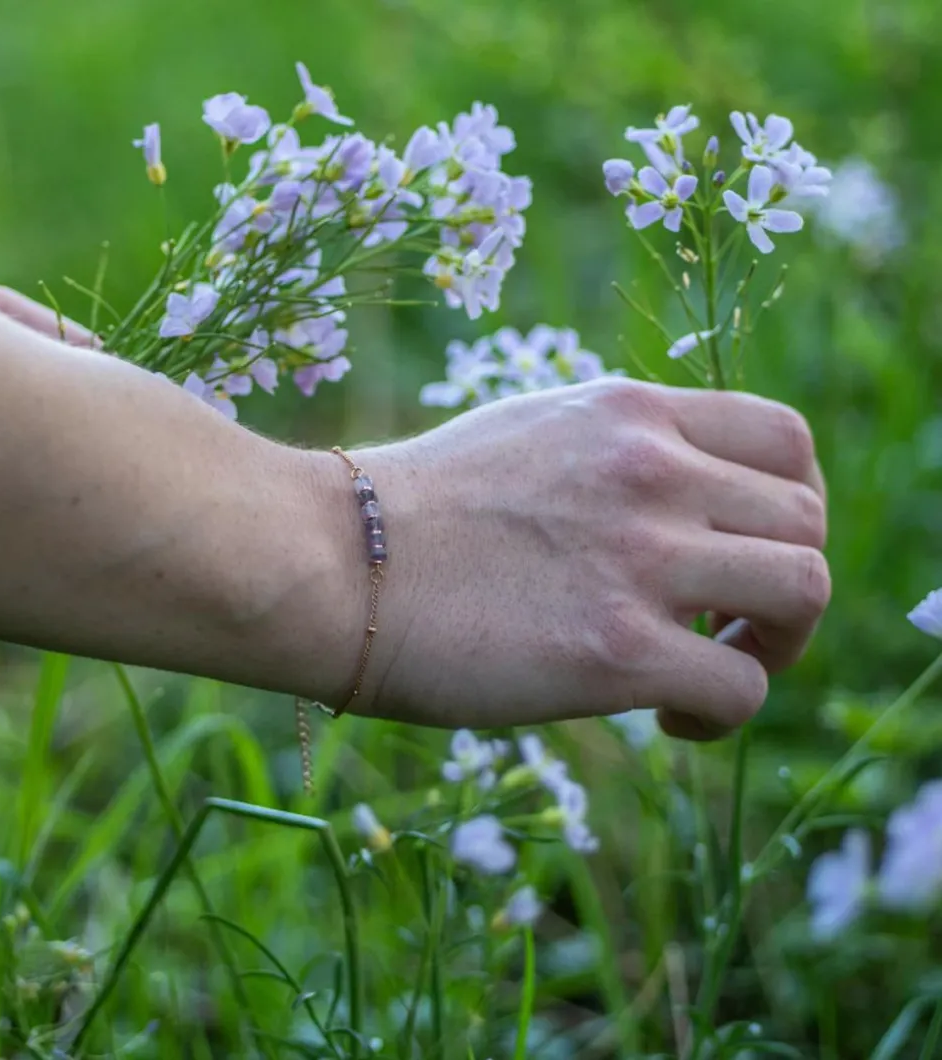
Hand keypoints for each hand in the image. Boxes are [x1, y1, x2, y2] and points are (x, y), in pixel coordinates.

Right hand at [353, 378, 828, 737]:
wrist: (330, 560)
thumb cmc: (411, 508)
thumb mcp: (530, 434)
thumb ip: (615, 453)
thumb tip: (673, 504)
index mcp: (629, 414)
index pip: (785, 440)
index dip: (791, 503)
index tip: (744, 550)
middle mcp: (652, 471)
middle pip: (808, 520)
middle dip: (787, 584)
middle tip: (732, 624)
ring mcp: (640, 558)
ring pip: (804, 593)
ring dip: (780, 644)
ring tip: (713, 667)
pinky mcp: (616, 649)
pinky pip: (742, 685)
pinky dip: (724, 712)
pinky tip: (668, 718)